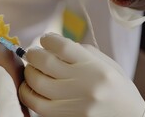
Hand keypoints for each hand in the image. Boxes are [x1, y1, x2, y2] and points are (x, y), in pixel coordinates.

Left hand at [19, 32, 144, 116]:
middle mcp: (85, 86)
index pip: (62, 46)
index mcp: (96, 68)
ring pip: (36, 83)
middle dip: (32, 54)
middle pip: (45, 62)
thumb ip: (80, 52)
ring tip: (32, 69)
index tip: (45, 40)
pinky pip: (37, 105)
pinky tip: (31, 87)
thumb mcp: (106, 64)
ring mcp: (74, 105)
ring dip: (28, 72)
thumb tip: (52, 45)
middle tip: (33, 53)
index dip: (47, 39)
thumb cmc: (116, 87)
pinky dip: (28, 93)